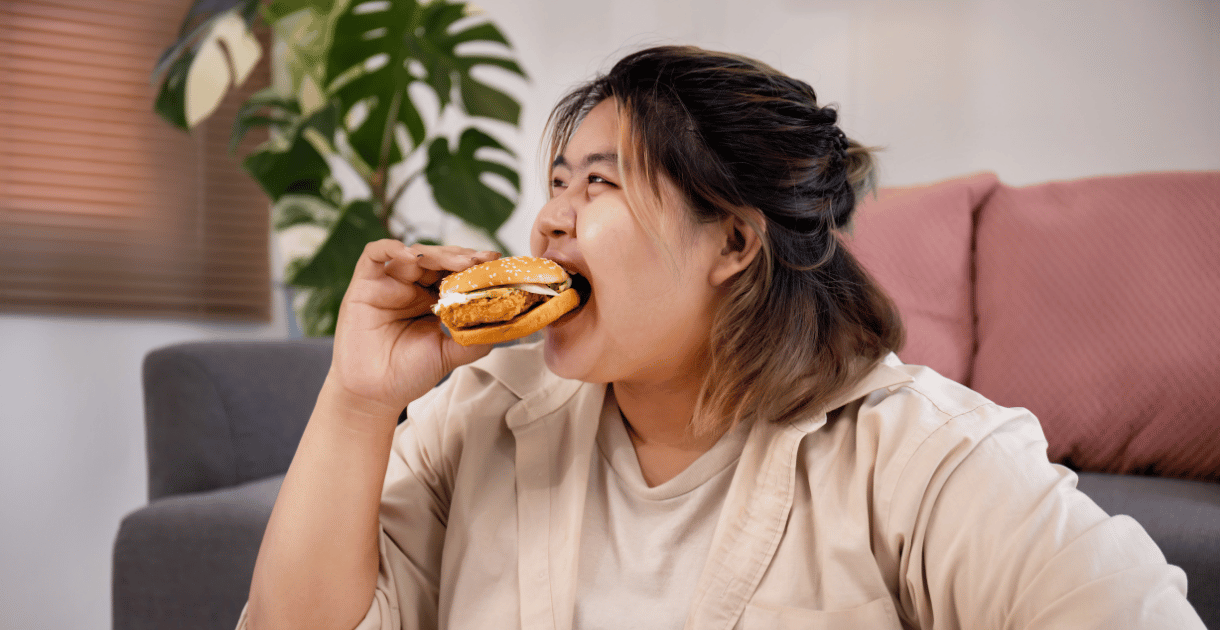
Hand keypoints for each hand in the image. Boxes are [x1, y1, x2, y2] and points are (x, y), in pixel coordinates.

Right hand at [324, 239, 499, 423]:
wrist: (374, 395)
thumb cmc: (408, 374)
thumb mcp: (449, 354)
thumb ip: (475, 338)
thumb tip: (505, 325)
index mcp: (432, 300)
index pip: (454, 272)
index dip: (474, 266)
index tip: (495, 263)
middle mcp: (411, 287)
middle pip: (437, 259)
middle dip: (461, 257)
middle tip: (480, 261)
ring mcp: (388, 284)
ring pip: (413, 254)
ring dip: (437, 253)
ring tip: (458, 261)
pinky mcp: (364, 285)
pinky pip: (373, 254)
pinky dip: (391, 248)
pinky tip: (410, 255)